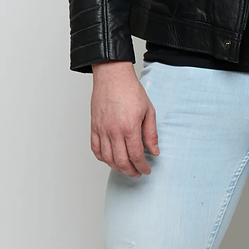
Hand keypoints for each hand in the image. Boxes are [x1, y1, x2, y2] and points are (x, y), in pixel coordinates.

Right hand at [90, 61, 159, 177]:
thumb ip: (151, 133)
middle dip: (131, 171)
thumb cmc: (130, 90)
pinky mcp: (94, 127)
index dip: (142, 166)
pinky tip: (110, 159)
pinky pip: (95, 149)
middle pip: (121, 161)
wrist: (113, 76)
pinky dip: (103, 158)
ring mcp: (102, 130)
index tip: (146, 170)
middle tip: (137, 172)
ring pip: (107, 159)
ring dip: (117, 167)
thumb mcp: (148, 110)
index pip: (136, 156)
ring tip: (126, 168)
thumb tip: (154, 151)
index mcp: (129, 127)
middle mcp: (114, 131)